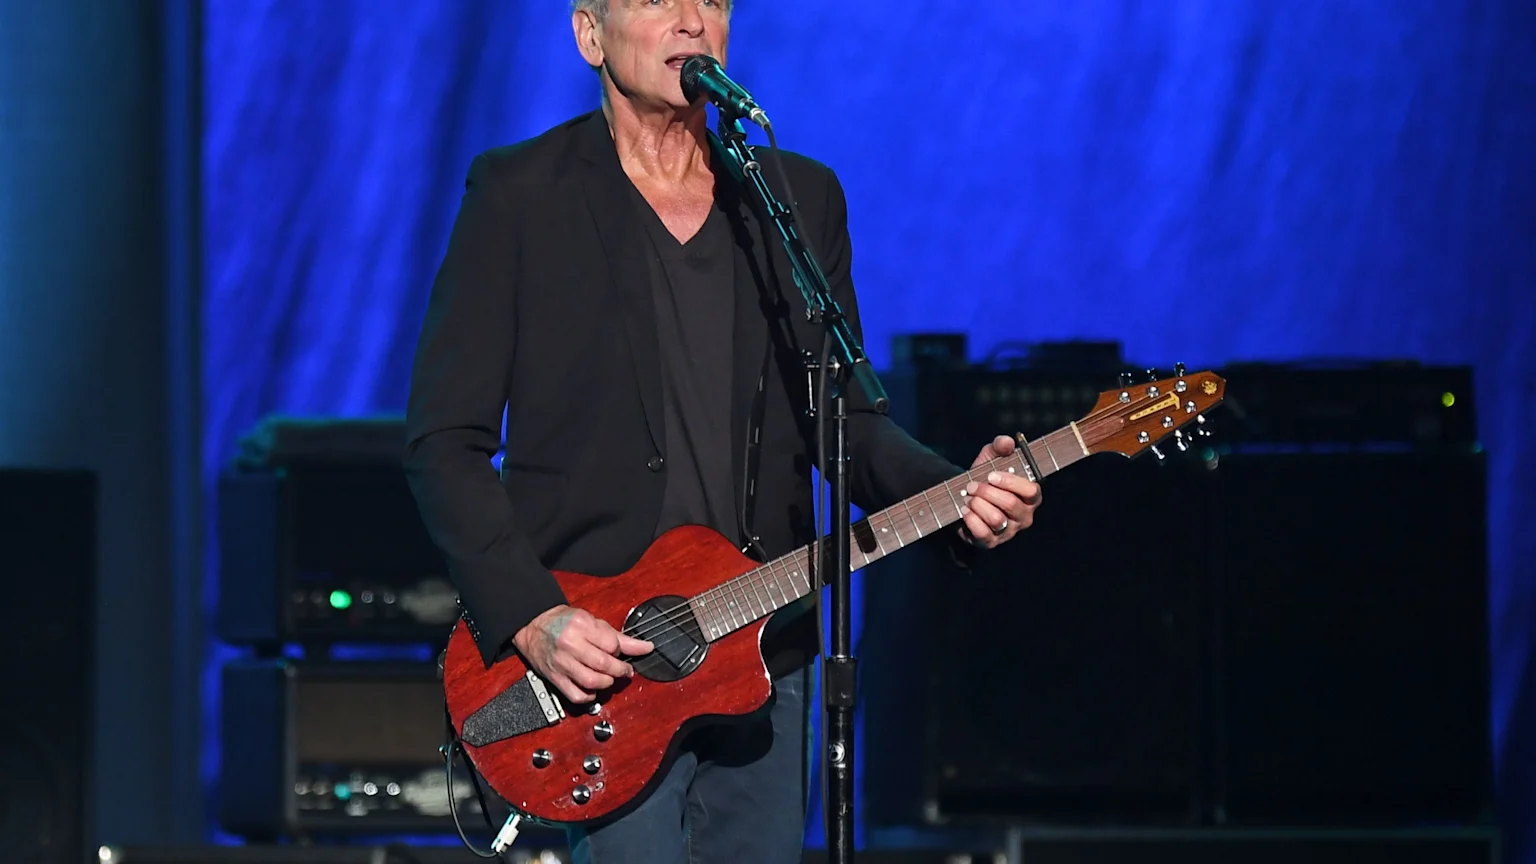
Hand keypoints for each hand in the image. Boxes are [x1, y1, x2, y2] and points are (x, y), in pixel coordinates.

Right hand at [513, 604, 652, 703]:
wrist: (534, 626)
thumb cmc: (563, 623)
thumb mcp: (592, 622)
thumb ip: (619, 637)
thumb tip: (646, 647)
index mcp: (581, 626)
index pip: (611, 645)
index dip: (619, 652)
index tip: (619, 653)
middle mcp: (570, 644)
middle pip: (604, 665)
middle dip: (620, 670)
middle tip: (624, 670)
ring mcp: (561, 663)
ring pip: (592, 682)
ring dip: (607, 683)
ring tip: (609, 678)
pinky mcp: (554, 678)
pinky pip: (576, 695)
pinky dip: (589, 696)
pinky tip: (593, 690)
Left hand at [957, 434, 1042, 548]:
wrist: (963, 496)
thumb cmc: (984, 477)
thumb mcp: (991, 458)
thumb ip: (1000, 447)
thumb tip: (1007, 441)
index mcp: (1030, 497)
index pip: (1032, 491)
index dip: (1011, 483)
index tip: (991, 475)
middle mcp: (1024, 516)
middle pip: (1011, 505)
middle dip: (987, 492)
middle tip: (972, 485)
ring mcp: (1008, 532)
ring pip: (996, 519)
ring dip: (978, 505)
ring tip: (968, 497)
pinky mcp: (990, 542)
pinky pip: (982, 533)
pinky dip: (970, 519)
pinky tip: (964, 510)